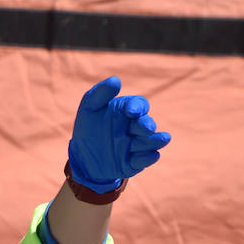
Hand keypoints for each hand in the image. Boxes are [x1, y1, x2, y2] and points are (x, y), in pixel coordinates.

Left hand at [66, 76, 170, 191]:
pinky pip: (145, 159)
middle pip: (147, 124)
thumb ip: (101, 93)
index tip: (131, 111)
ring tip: (162, 139)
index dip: (137, 107)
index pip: (139, 105)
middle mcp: (136, 127)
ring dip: (154, 141)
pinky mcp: (134, 162)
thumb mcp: (89, 108)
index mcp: (128, 110)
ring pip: (150, 142)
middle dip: (147, 125)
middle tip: (146, 128)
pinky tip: (150, 155)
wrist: (81, 156)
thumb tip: (116, 80)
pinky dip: (148, 157)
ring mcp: (137, 144)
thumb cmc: (88, 127)